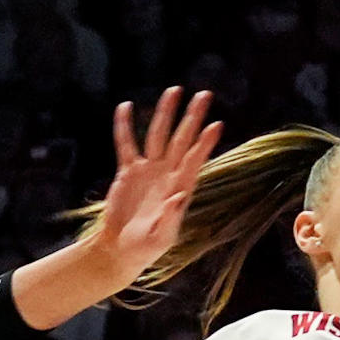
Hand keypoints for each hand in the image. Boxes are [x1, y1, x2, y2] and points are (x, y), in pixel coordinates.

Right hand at [84, 88, 223, 292]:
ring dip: (165, 113)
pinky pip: (126, 144)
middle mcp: (167, 174)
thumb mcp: (162, 238)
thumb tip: (180, 194)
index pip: (195, 160)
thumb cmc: (146, 248)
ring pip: (158, 135)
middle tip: (205, 94)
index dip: (205, 142)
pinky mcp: (128, 171)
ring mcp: (148, 170)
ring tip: (174, 90)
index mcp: (179, 188)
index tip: (217, 124)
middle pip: (182, 139)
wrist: (122, 249)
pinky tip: (125, 106)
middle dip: (192, 117)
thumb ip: (171, 217)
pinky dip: (124, 126)